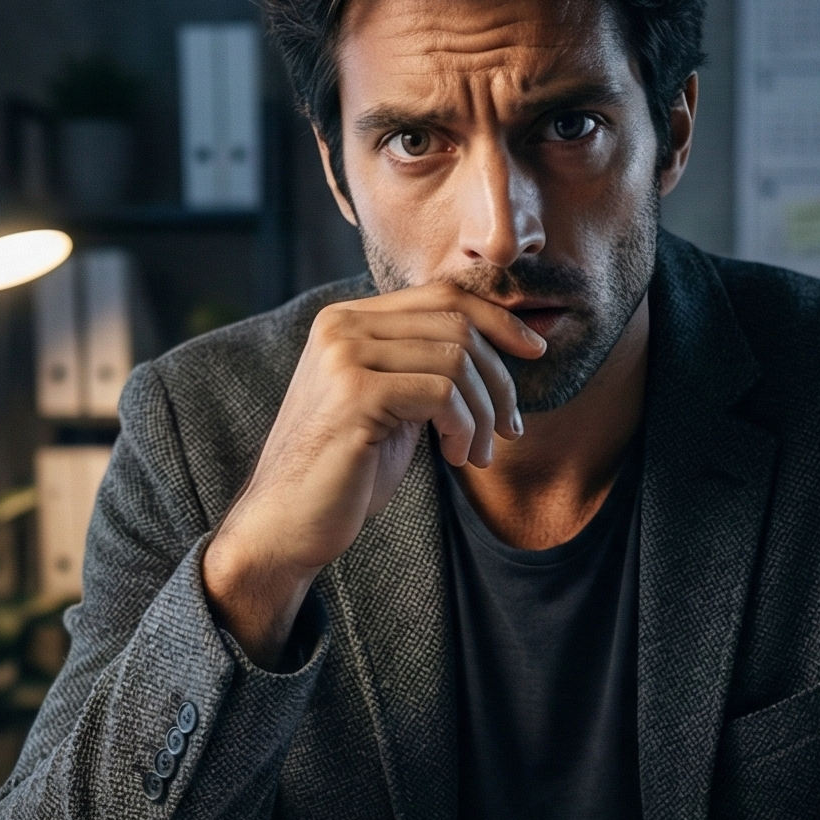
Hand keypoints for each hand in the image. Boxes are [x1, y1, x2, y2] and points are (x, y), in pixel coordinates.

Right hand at [201, 285, 548, 663]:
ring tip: (477, 454)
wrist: (286, 524)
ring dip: (484, 413)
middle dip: (499, 379)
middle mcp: (342, 325)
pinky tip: (456, 457)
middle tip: (509, 429)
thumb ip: (426, 367)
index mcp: (347, 320)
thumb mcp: (393, 406)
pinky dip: (465, 427)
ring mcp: (345, 355)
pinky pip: (443, 393)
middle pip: (456, 322)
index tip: (533, 351)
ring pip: (456, 358)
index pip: (441, 295)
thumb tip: (506, 343)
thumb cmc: (345, 473)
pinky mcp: (355, 393)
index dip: (497, 318)